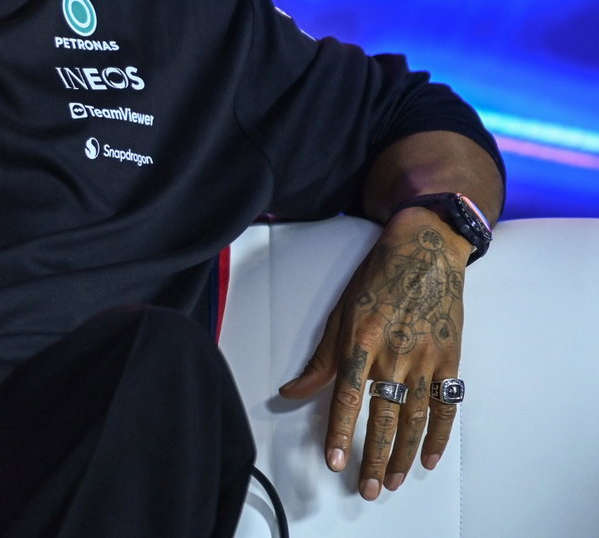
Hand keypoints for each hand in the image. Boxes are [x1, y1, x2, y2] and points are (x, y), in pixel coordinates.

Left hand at [279, 207, 470, 499]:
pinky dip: (439, 434)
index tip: (333, 461)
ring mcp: (426, 359)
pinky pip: (447, 405)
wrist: (424, 251)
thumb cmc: (376, 279)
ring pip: (415, 418)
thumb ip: (320, 359)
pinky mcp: (450, 359)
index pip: (346, 397)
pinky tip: (428, 458)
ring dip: (404, 454)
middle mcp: (394, 354)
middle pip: (383, 416)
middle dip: (374, 457)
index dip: (339, 431)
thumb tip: (290, 391)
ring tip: (393, 481)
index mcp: (361, 342)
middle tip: (369, 488)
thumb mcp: (340, 313)